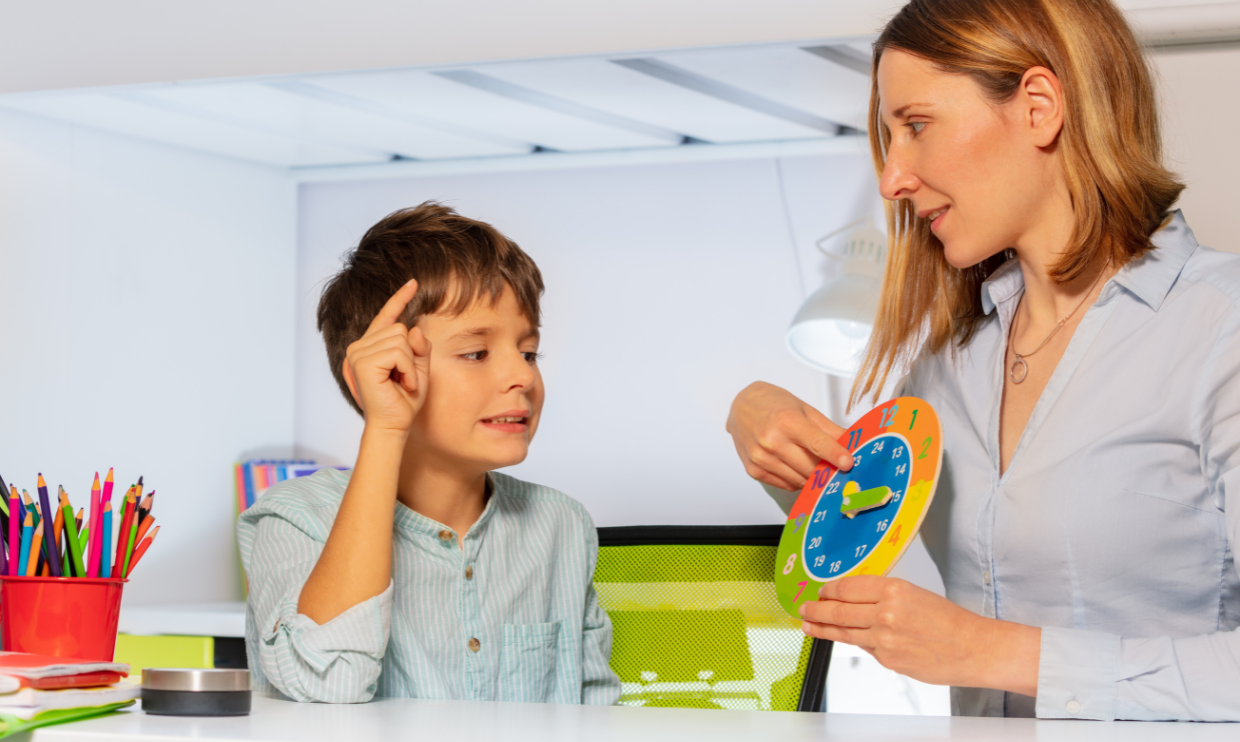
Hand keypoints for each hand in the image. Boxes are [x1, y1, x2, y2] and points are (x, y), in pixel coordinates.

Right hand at [343, 279, 430, 434]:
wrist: (393, 426)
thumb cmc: (403, 401)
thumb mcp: (418, 369)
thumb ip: (418, 347)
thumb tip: (412, 328)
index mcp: (370, 347)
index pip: (386, 317)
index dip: (399, 299)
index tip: (413, 283)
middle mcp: (359, 347)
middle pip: (399, 327)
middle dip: (411, 355)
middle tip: (405, 379)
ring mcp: (357, 353)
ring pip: (401, 339)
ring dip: (410, 365)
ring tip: (402, 383)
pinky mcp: (362, 362)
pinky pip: (399, 352)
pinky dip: (407, 369)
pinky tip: (400, 384)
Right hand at [726, 381, 853, 490]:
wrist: (741, 406)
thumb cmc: (774, 404)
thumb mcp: (805, 409)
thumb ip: (829, 429)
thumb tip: (853, 443)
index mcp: (787, 421)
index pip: (816, 443)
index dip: (835, 455)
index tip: (849, 463)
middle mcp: (772, 441)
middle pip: (810, 467)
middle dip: (827, 469)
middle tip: (835, 466)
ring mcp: (761, 458)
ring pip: (799, 480)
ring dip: (812, 477)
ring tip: (814, 465)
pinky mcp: (754, 470)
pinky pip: (786, 485)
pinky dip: (796, 479)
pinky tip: (795, 466)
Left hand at [799, 575, 1039, 694]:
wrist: (974, 648)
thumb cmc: (950, 621)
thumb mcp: (915, 595)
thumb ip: (883, 597)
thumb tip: (854, 600)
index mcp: (894, 589)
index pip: (848, 586)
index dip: (829, 590)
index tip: (820, 591)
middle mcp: (886, 612)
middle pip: (839, 609)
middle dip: (817, 609)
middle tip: (804, 607)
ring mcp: (884, 638)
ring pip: (844, 631)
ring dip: (822, 628)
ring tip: (808, 624)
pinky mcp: (887, 659)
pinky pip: (863, 647)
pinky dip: (852, 642)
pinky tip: (841, 638)